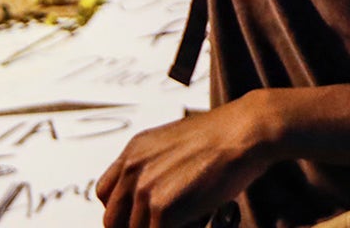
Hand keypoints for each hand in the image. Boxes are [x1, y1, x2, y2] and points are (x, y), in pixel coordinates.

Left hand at [96, 98, 275, 227]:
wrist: (244, 131)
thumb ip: (155, 168)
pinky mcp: (162, 209)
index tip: (137, 219)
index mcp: (133, 152)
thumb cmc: (223, 136)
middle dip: (135, 226)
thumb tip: (154, 195)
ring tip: (188, 220)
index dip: (121, 212)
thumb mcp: (174, 145)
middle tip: (162, 223)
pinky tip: (196, 222)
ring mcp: (145, 189)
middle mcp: (133, 169)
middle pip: (113, 219)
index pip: (105, 194)